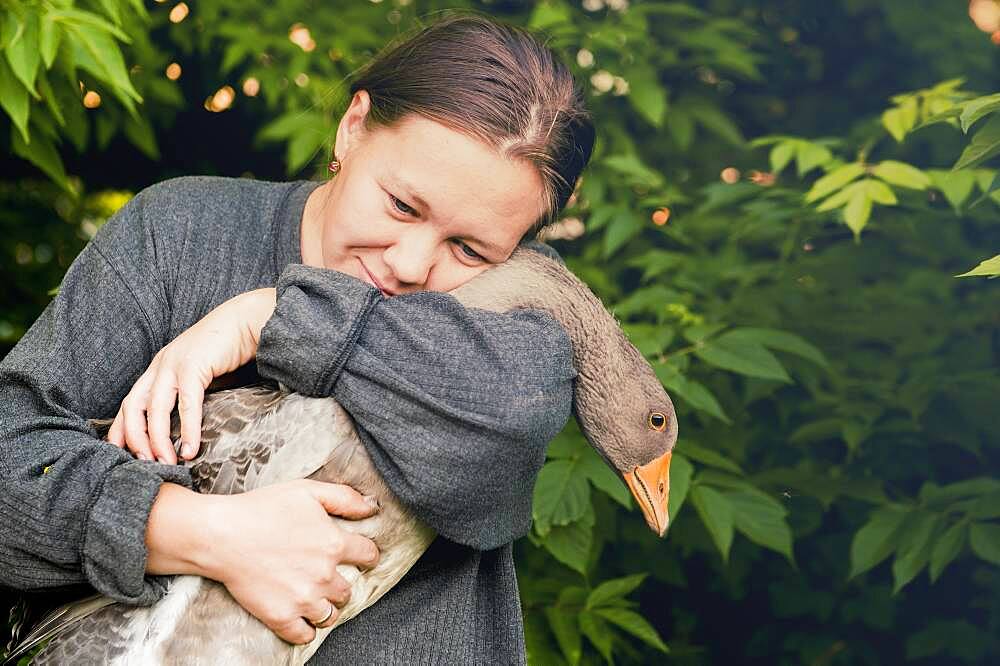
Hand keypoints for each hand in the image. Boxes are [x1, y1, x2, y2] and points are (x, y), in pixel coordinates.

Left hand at [107, 288, 276, 463]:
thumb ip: (189, 394)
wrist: (247, 321)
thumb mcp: (201, 373)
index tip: (123, 454)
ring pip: (154, 408)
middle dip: (135, 439)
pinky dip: (188, 429)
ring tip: (167, 462)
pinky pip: (186, 404)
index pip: (129, 403)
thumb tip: (190, 427)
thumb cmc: (228, 350)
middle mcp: (160, 366)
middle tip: (144, 464)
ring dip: (158, 440)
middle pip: (133, 407)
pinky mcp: (194, 366)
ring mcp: (174, 364)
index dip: (122, 430)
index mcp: (158, 368)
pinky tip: (191, 448)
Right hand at [147, 480, 380, 644]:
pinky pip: (305, 634)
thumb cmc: (263, 509)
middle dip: (341, 583)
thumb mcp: (308, 491)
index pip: (368, 556)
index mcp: (333, 544)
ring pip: (330, 615)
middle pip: (348, 590)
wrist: (222, 535)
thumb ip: (344, 498)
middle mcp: (324, 575)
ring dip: (326, 607)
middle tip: (326, 577)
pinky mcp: (281, 617)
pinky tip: (300, 617)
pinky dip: (306, 629)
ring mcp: (303, 599)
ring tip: (313, 597)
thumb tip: (373, 507)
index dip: (366, 555)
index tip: (360, 556)